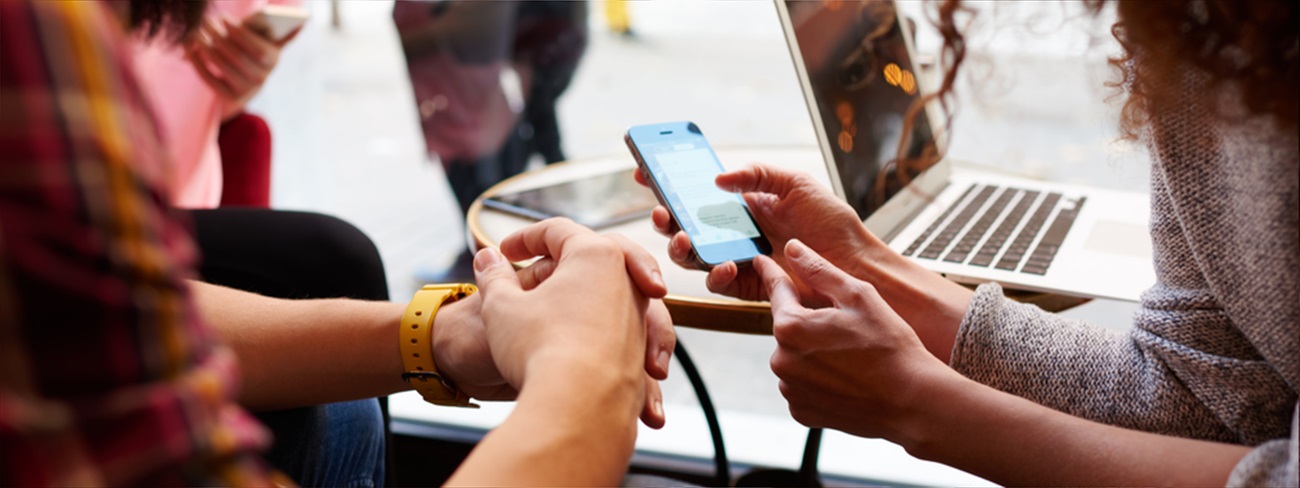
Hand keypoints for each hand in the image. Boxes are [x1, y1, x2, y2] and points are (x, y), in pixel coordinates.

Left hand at [185, 15, 300, 119]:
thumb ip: (282, 33)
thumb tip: (303, 22)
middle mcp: (262, 78)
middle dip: (218, 36)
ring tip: (195, 33)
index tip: (223, 18)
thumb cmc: (254, 55)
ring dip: (205, 47)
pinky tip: (189, 48)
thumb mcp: (268, 45)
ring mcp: (245, 90)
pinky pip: (209, 78)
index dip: (240, 33)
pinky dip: (197, 62)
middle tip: (205, 21)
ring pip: (222, 66)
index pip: (258, 48)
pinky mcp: (229, 97)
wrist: (244, 87)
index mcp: (274, 61)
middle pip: (237, 56)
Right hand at [440, 219, 673, 426]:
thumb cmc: (541, 349)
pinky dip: (599, 333)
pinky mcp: (640, 352)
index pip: (558, 230)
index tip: (504, 251)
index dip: (525, 237)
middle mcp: (627, 281)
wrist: (579, 408)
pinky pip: (622, 331)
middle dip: (567, 258)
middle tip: (540, 266)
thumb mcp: (501, 307)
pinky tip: (575, 348)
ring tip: (553, 313)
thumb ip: (493, 277)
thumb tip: (487, 259)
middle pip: (598, 253)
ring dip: (586, 298)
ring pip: (616, 293)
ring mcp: (638, 317)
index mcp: (595, 255)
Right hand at [637, 164, 880, 302]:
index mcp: (743, 204)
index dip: (668, 185)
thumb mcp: (795, 184)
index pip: (697, 192)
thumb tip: (717, 179)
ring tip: (684, 240)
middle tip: (662, 213)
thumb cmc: (830, 222)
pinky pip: (718, 282)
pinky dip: (715, 273)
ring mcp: (738, 259)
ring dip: (682, 248)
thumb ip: (757, 174)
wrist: (854, 263)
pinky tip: (725, 265)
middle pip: (686, 226)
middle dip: (666, 220)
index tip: (643, 175)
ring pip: (694, 256)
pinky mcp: (747, 286)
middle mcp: (734, 232)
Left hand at [758, 239, 954, 438]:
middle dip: (809, 322)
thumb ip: (819, 270)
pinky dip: (818, 379)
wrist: (911, 401)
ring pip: (794, 357)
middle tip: (846, 328)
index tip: (760, 261)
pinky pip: (802, 385)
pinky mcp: (801, 411)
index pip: (776, 290)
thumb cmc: (889, 347)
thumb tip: (792, 249)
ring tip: (850, 357)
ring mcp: (790, 389)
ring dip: (813, 352)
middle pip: (788, 327)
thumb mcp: (858, 295)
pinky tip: (845, 378)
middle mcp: (781, 360)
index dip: (771, 272)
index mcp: (790, 327)